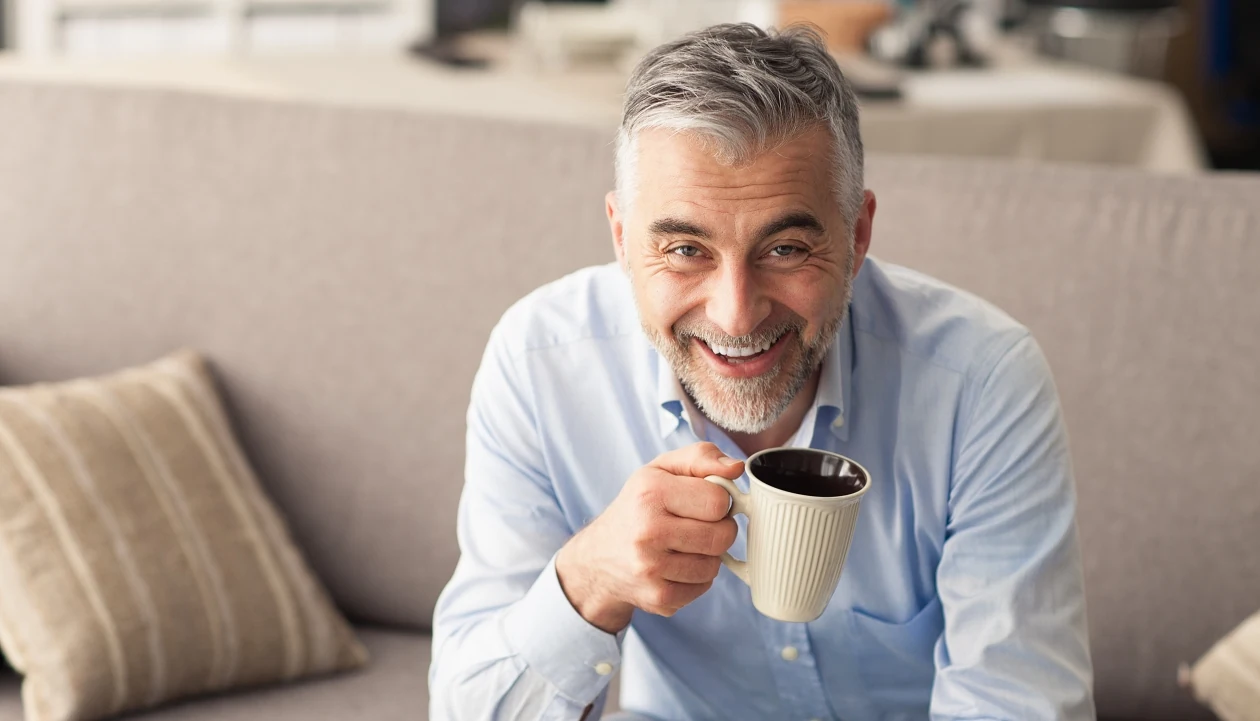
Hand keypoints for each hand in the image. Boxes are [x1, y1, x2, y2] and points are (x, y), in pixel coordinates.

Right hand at [555, 442, 742, 633]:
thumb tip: (737, 467)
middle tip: (697, 525)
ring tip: (683, 545)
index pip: (718, 500)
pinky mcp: (657, 597)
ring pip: (715, 564)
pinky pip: (703, 587)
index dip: (718, 500)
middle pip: (722, 535)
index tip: (702, 502)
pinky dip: (696, 578)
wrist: (598, 557)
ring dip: (707, 555)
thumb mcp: (661, 469)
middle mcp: (648, 530)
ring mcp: (651, 567)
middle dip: (718, 529)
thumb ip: (701, 457)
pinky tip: (675, 566)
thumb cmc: (638, 506)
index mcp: (651, 492)